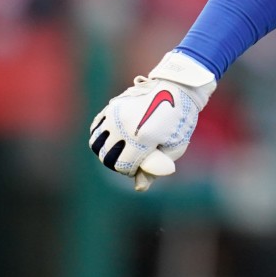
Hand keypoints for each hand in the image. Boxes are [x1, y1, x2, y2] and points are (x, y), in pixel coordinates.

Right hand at [88, 52, 216, 190]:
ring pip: (96, 143)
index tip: (140, 166)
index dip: (131, 171)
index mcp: (144, 137)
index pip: (123, 165)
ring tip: (121, 149)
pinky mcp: (112, 106)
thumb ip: (154, 168)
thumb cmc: (180, 120)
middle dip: (117, 163)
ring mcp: (116, 114)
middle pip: (106, 157)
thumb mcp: (175, 147)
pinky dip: (100, 137)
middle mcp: (126, 125)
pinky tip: (114, 138)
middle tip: (132, 158)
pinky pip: (95, 128)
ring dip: (106, 151)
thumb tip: (139, 188)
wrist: (177, 88)